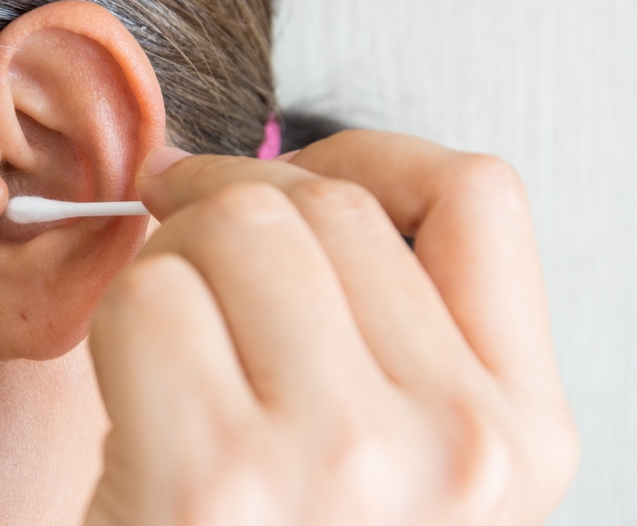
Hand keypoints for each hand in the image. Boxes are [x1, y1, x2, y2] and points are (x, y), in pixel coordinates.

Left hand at [85, 130, 577, 524]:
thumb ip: (377, 319)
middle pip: (325, 202)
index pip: (477, 196)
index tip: (288, 176)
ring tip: (164, 323)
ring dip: (170, 253)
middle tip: (185, 242)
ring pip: (233, 226)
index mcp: (520, 434)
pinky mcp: (212, 481)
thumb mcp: (390, 455)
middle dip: (231, 201)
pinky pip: (150, 295)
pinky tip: (129, 381)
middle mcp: (455, 450)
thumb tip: (270, 167)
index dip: (365, 156)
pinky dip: (116, 316)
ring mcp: (341, 464)